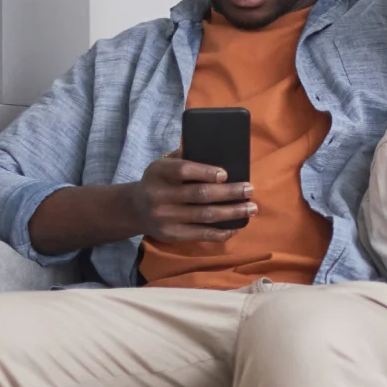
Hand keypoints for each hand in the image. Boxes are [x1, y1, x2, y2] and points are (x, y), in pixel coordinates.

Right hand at [129, 153, 255, 242]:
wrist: (136, 209)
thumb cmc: (159, 181)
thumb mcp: (163, 164)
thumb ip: (184, 157)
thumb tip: (216, 151)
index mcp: (159, 173)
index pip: (183, 171)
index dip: (206, 172)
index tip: (225, 174)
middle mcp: (160, 196)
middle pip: (201, 195)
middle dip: (229, 193)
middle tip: (249, 190)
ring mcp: (166, 217)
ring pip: (205, 216)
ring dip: (232, 212)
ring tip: (251, 208)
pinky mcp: (172, 235)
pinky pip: (201, 234)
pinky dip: (222, 232)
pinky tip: (236, 227)